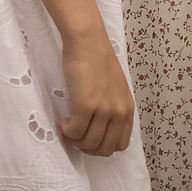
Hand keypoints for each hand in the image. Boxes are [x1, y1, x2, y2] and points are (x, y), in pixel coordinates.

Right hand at [58, 30, 136, 155]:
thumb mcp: (115, 87)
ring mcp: (103, 110)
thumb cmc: (98, 59)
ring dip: (75, 140)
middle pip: (105, 149)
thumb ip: (113, 107)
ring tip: (69, 127)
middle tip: (76, 136)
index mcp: (127, 109)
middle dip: (88, 148)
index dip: (103, 147)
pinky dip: (67, 131)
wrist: (88, 41)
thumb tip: (102, 127)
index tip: (90, 138)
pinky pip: (76, 132)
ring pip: (89, 143)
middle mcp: (119, 112)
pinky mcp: (86, 105)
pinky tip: (64, 121)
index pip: (121, 144)